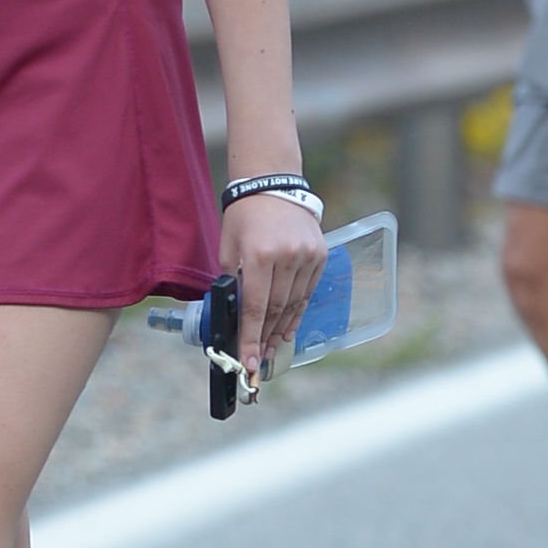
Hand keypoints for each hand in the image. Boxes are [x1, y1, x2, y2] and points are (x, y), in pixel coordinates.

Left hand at [225, 191, 328, 384]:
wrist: (272, 185)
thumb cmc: (244, 217)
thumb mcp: (228, 248)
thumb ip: (233, 281)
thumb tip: (237, 316)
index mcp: (259, 255)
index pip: (254, 307)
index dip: (250, 338)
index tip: (248, 362)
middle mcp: (287, 256)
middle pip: (276, 309)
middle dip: (264, 338)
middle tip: (258, 359)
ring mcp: (307, 256)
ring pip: (294, 304)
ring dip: (281, 329)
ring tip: (271, 348)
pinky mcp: (319, 255)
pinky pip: (307, 292)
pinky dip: (297, 312)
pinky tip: (288, 328)